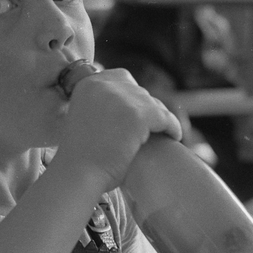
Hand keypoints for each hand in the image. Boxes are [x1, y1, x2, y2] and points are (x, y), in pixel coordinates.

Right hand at [57, 67, 182, 189]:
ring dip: (159, 119)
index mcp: (88, 84)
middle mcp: (103, 85)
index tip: (139, 113)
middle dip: (147, 109)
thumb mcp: (84, 119)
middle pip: (139, 91)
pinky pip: (165, 118)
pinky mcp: (137, 115)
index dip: (133, 96)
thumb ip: (100, 107)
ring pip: (153, 104)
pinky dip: (172, 127)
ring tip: (165, 133)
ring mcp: (121, 98)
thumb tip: (123, 110)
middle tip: (155, 127)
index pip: (122, 78)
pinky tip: (174, 137)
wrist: (77, 175)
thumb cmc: (80, 158)